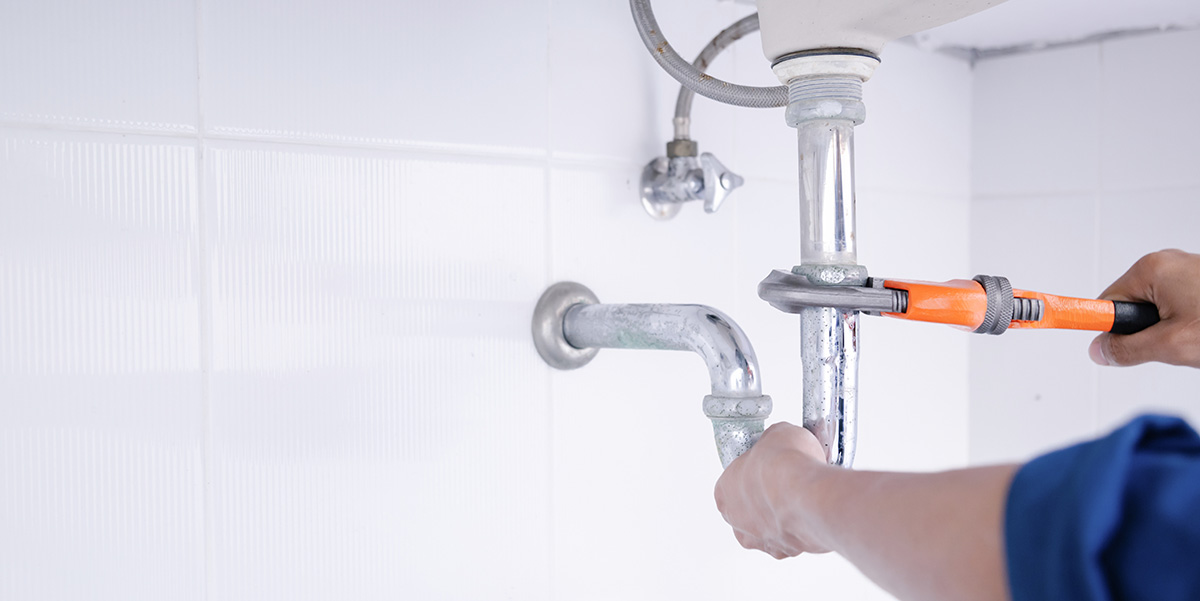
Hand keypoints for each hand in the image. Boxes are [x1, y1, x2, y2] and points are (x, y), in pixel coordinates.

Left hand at [713, 422, 830, 558]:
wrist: (809, 494)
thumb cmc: (785, 466)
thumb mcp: (778, 434)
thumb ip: (773, 442)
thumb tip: (781, 440)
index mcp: (724, 490)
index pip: (733, 481)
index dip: (753, 471)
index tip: (768, 465)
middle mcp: (737, 519)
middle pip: (748, 507)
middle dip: (765, 496)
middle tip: (786, 482)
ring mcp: (760, 539)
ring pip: (769, 527)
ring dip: (783, 514)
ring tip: (802, 497)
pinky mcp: (785, 551)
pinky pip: (792, 538)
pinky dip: (801, 527)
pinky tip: (810, 512)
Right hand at [1089, 249, 1199, 367]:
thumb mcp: (1172, 344)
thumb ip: (1128, 348)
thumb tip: (1100, 350)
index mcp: (1151, 269)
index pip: (1106, 303)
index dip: (1101, 325)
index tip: (1080, 332)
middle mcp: (1165, 262)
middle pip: (1129, 306)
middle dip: (1145, 331)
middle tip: (1169, 342)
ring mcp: (1184, 269)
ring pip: (1154, 308)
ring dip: (1167, 327)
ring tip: (1192, 334)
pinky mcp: (1197, 279)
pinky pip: (1174, 303)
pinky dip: (1183, 319)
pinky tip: (1199, 327)